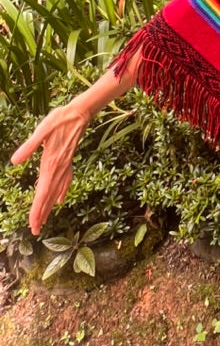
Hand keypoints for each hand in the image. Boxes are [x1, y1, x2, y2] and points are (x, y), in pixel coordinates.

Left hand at [11, 101, 90, 234]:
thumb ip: (29, 146)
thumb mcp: (42, 130)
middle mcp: (59, 168)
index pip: (43, 192)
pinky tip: (60, 200)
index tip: (33, 225)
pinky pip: (65, 182)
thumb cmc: (60, 120)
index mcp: (51, 164)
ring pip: (57, 192)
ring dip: (49, 207)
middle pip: (49, 196)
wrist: (80, 113)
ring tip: (43, 220)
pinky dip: (61, 193)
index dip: (37, 210)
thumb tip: (14, 162)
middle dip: (42, 214)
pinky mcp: (68, 161)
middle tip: (35, 231)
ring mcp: (65, 166)